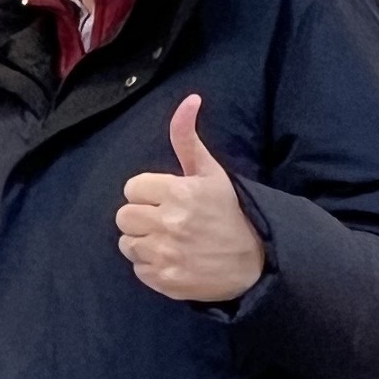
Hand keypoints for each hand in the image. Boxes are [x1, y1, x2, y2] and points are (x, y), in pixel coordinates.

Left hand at [116, 93, 262, 303]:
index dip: (148, 194)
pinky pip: (138, 269)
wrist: (255, 262)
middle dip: (141, 217)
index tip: (167, 199)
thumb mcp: (211, 172)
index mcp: (179, 192)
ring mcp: (166, 253)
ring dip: (143, 242)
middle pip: (124, 216)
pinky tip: (173, 260)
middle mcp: (169, 222)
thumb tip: (189, 99)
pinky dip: (151, 266)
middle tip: (165, 221)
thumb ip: (188, 138)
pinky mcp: (165, 280)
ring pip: (127, 243)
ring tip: (169, 241)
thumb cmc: (229, 213)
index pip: (133, 188)